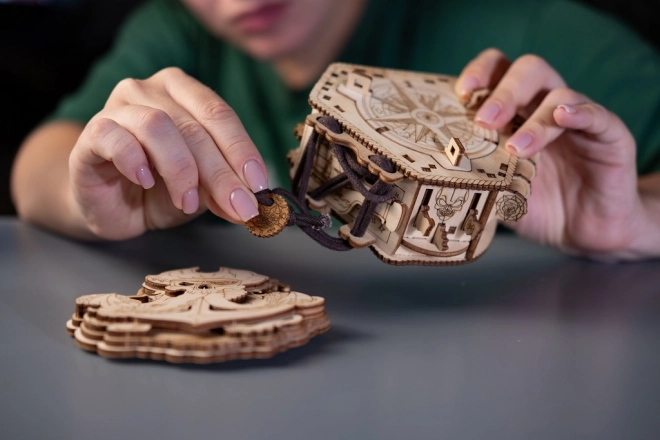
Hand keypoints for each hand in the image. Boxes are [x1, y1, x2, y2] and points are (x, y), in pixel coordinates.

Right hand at [69, 67, 267, 239]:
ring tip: (186, 202)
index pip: (219, 114)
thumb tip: (250, 202)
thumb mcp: (201, 190)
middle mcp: (149, 90)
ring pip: (157, 126)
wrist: (111, 208)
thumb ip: (223, 189)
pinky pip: (114, 137)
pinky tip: (145, 181)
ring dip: (180, 169)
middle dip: (221, 172)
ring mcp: (118, 107)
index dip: (242, 150)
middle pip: (194, 126)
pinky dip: (135, 161)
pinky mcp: (92, 132)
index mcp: (183, 92)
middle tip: (238, 206)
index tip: (259, 185)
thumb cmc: (159, 190)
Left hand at [455, 49, 651, 259]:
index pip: (498, 71)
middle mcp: (545, 106)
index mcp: (516, 111)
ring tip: (515, 149)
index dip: (480, 73)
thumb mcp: (497, 190)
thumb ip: (474, 175)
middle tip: (484, 122)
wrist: (582, 231)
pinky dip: (581, 112)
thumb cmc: (537, 204)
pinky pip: (599, 116)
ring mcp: (579, 120)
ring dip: (534, 119)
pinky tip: (563, 117)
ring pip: (559, 95)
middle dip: (503, 92)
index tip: (461, 94)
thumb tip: (436, 175)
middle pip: (529, 71)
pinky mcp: (610, 138)